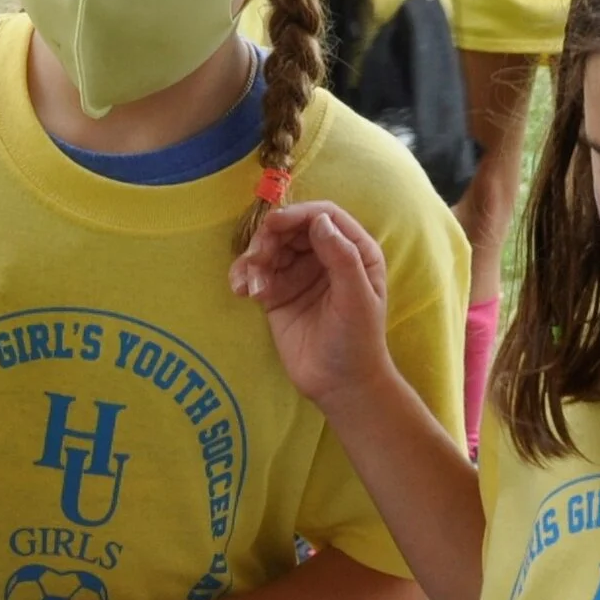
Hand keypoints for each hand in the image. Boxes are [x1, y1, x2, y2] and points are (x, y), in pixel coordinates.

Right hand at [231, 200, 394, 410]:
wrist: (339, 384)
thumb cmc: (357, 341)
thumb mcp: (356, 299)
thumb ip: (342, 258)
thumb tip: (319, 221)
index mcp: (354, 250)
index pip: (323, 216)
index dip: (297, 215)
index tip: (273, 225)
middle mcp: (326, 256)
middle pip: (290, 229)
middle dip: (269, 239)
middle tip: (256, 261)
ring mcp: (300, 274)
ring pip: (269, 249)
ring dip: (253, 261)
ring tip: (251, 287)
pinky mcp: (278, 293)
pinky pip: (256, 273)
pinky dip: (244, 276)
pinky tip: (242, 292)